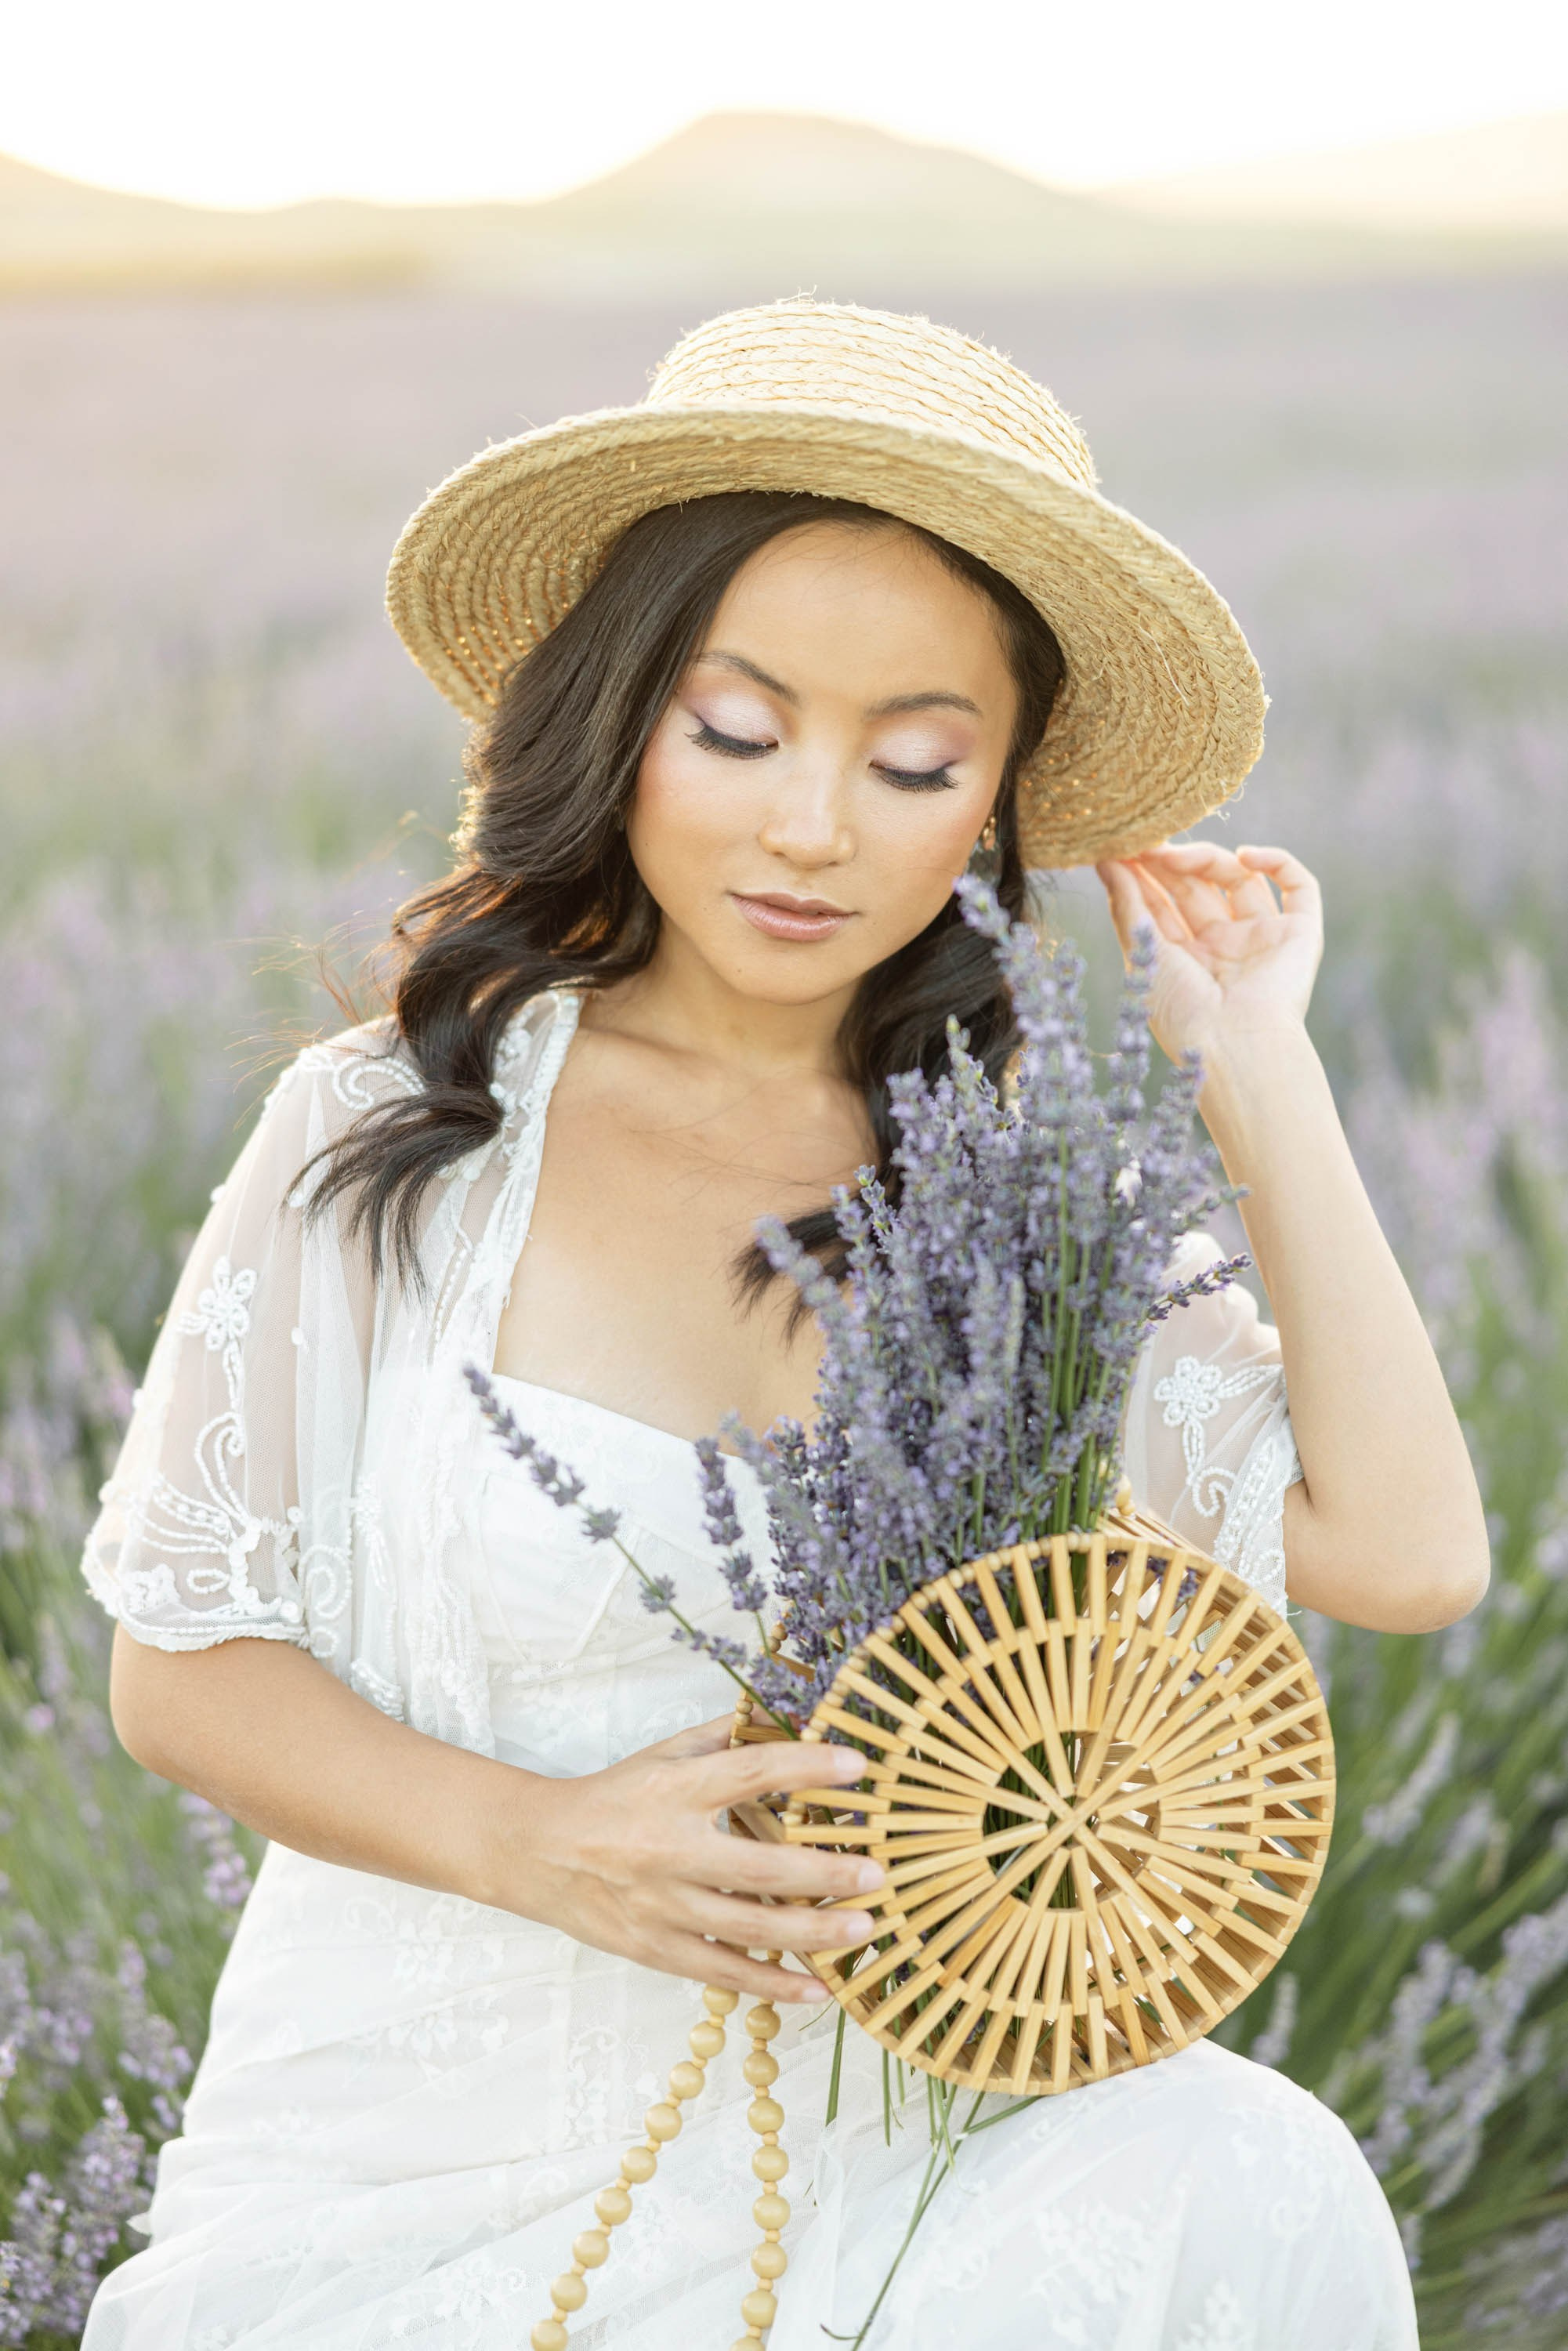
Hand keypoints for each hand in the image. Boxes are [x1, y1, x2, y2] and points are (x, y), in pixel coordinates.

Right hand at [483, 1715, 879, 2004]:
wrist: (538, 1852)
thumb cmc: (612, 1797)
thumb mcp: (662, 1754)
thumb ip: (724, 1736)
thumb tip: (788, 1713)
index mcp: (674, 1790)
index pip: (749, 1773)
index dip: (805, 1768)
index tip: (857, 1767)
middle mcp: (669, 1849)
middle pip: (759, 1868)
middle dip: (824, 1874)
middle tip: (876, 1875)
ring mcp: (662, 1907)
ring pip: (748, 1929)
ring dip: (812, 1933)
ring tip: (864, 1929)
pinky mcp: (656, 1950)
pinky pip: (723, 1973)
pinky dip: (772, 1985)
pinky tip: (818, 1988)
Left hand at [1094, 842, 1322, 1074]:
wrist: (1236, 1045)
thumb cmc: (1183, 1013)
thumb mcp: (1143, 955)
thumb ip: (1127, 906)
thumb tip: (1106, 860)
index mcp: (1186, 959)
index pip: (1164, 904)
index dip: (1144, 875)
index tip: (1120, 849)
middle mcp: (1224, 947)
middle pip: (1199, 886)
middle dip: (1171, 862)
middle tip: (1145, 842)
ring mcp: (1263, 938)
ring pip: (1240, 878)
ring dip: (1208, 858)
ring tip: (1175, 856)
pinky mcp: (1301, 935)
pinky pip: (1299, 886)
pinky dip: (1277, 861)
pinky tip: (1245, 855)